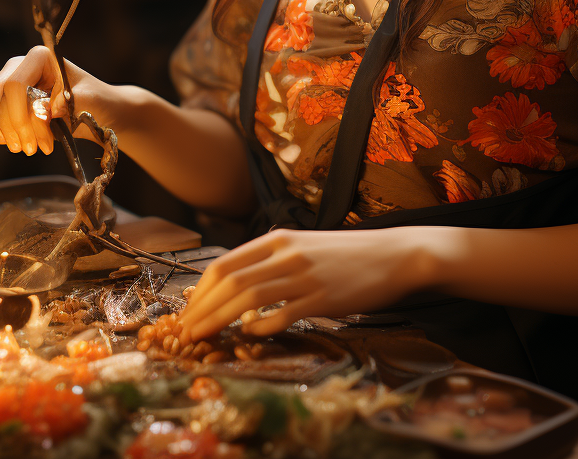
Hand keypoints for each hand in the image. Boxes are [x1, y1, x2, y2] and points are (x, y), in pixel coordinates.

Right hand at [0, 44, 120, 155]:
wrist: (101, 112)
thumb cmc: (97, 100)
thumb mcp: (88, 99)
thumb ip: (67, 101)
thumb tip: (47, 109)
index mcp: (41, 58)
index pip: (16, 83)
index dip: (14, 110)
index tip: (23, 133)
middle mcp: (23, 68)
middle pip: (1, 97)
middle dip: (15, 126)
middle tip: (32, 149)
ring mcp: (15, 87)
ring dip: (12, 135)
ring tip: (33, 149)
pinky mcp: (13, 106)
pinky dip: (5, 136)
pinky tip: (20, 144)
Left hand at [177, 227, 432, 340]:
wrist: (392, 255)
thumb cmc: (346, 254)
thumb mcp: (303, 246)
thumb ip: (272, 260)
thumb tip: (235, 285)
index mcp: (278, 239)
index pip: (225, 265)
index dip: (199, 292)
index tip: (186, 312)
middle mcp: (287, 254)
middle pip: (230, 282)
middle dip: (201, 310)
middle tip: (184, 332)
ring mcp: (304, 276)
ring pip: (248, 299)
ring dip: (219, 321)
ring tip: (202, 338)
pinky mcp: (323, 298)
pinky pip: (282, 315)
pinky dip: (260, 328)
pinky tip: (250, 336)